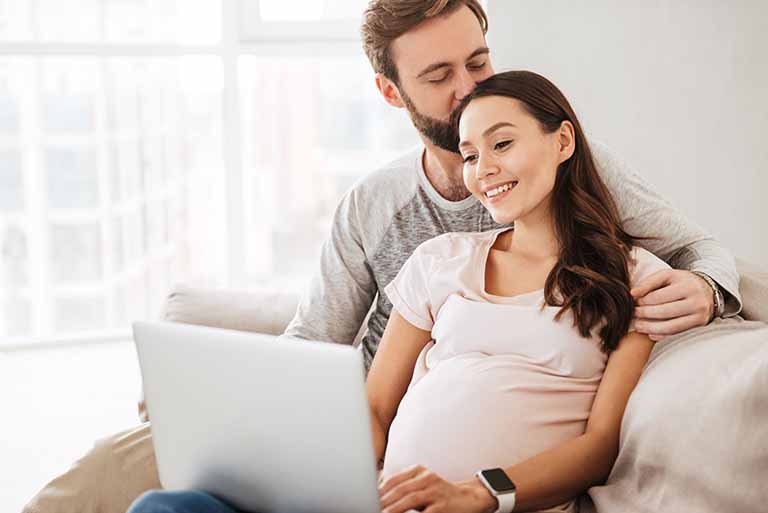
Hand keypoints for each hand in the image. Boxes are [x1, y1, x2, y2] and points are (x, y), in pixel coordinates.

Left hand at [378, 465, 495, 512]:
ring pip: (409, 500)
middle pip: (399, 490)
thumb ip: (403, 486)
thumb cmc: (440, 494)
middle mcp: (427, 478)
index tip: (365, 497)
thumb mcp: (422, 484)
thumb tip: (378, 490)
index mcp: (419, 471)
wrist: (470, 498)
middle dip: (382, 501)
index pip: (394, 479)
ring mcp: (436, 492)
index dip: (379, 489)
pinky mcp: (443, 506)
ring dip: (393, 509)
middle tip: (369, 507)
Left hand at [631, 269, 713, 340]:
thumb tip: (633, 293)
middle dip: (644, 314)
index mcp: (687, 285)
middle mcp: (696, 301)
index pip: (658, 297)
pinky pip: (676, 332)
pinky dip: (660, 334)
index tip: (633, 301)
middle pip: (664, 312)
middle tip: (633, 313)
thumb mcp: (668, 276)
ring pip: (670, 326)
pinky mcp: (699, 324)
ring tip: (638, 325)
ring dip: (649, 327)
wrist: (707, 290)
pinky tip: (649, 332)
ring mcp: (699, 314)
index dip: (642, 301)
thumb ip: (649, 282)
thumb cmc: (682, 282)